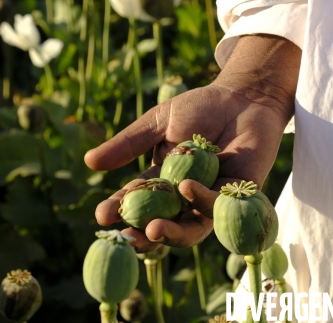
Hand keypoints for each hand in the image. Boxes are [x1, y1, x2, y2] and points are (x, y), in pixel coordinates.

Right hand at [86, 35, 300, 251]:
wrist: (243, 97)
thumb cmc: (200, 107)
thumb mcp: (158, 122)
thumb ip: (129, 143)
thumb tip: (89, 162)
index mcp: (163, 181)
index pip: (138, 201)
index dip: (120, 209)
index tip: (102, 215)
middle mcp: (185, 197)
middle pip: (162, 224)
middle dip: (144, 234)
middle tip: (127, 235)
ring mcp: (211, 198)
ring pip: (190, 228)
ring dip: (171, 233)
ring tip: (152, 228)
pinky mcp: (237, 196)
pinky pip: (218, 208)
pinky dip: (201, 200)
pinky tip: (186, 188)